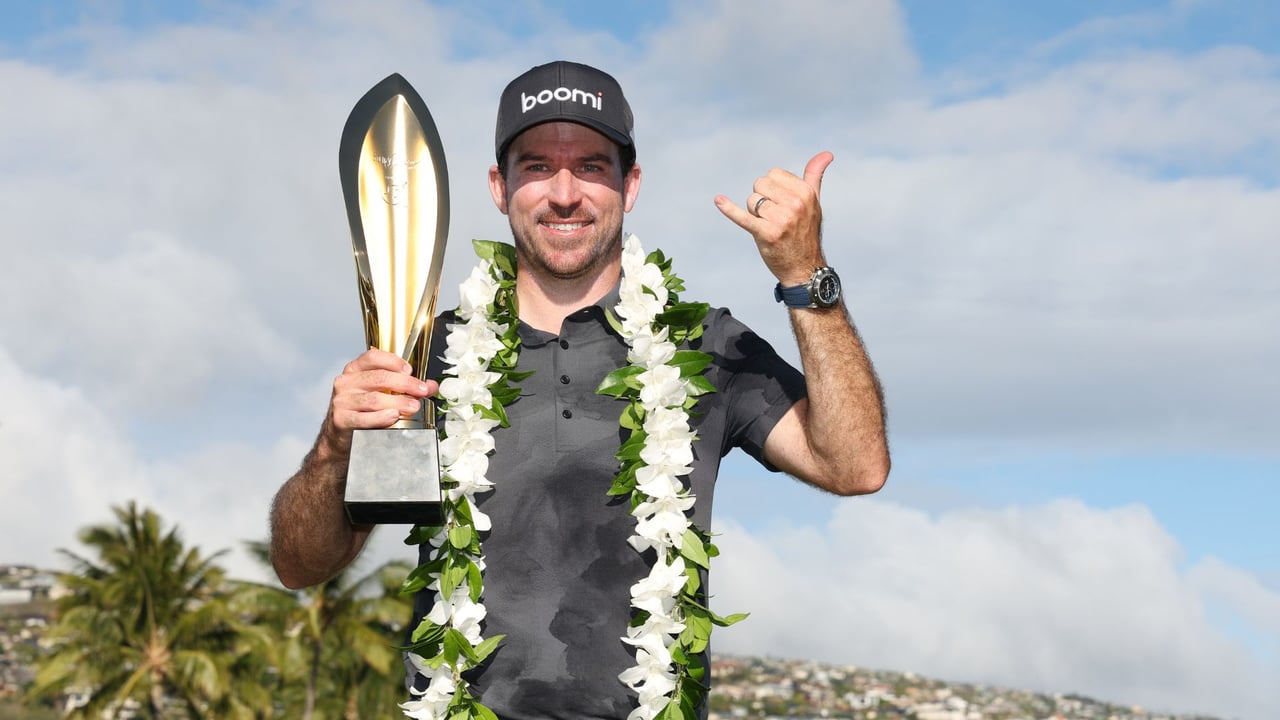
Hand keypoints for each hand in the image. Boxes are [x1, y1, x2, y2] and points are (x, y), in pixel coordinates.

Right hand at [326, 348, 437, 442]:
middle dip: (405, 384)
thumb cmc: (362, 409)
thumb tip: (431, 386)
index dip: (394, 362)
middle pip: (379, 378)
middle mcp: (346, 382)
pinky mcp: (341, 419)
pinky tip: (393, 416)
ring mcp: (342, 400)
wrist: (341, 434)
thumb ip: (406, 387)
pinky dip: (381, 417)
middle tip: (421, 391)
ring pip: (375, 399)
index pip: (373, 356)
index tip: (410, 371)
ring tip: (413, 406)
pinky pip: (364, 418)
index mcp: (355, 369)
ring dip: (398, 403)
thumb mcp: (382, 393)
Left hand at [714, 151, 832, 285]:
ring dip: (755, 214)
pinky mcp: (766, 234)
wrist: (804, 268)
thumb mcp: (814, 202)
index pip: (773, 174)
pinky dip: (729, 209)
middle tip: (775, 218)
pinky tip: (718, 200)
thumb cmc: (806, 232)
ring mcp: (781, 219)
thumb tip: (826, 153)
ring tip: (770, 227)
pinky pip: (743, 217)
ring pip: (751, 201)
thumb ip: (815, 176)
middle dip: (762, 199)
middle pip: (760, 185)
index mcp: (806, 192)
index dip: (772, 189)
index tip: (782, 204)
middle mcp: (795, 204)